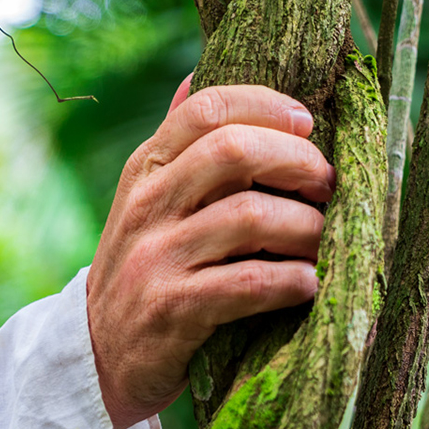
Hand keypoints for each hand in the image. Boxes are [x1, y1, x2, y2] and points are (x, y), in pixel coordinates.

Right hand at [87, 77, 334, 428]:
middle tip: (328, 185)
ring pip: (250, 217)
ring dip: (306, 227)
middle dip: (297, 162)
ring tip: (324, 242)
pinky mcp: (173, 310)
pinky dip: (292, 281)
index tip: (308, 124)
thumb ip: (178, 146)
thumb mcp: (147, 201)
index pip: (207, 108)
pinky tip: (309, 284)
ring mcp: (157, 258)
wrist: (100, 357)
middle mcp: (148, 205)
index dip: (267, 106)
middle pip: (233, 152)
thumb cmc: (146, 269)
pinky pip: (249, 284)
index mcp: (146, 168)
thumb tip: (199, 72)